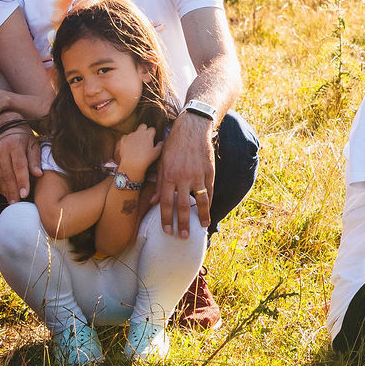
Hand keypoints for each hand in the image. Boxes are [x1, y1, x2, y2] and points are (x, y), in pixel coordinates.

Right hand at [0, 127, 39, 201]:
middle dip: (12, 191)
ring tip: (11, 200)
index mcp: (13, 144)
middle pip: (6, 174)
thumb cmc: (21, 133)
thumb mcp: (32, 142)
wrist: (2, 122)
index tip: (25, 194)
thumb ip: (35, 159)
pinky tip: (3, 191)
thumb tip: (38, 174)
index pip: (19, 167)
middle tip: (17, 203)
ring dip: (4, 190)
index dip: (22, 182)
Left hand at [116, 124, 162, 176]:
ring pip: (134, 132)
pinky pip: (126, 137)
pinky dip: (127, 141)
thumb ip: (160, 146)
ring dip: (135, 136)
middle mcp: (139, 133)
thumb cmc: (145, 159)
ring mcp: (130, 135)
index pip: (152, 129)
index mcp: (148, 135)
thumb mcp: (156, 153)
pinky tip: (129, 147)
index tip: (152, 138)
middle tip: (144, 138)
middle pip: (143, 126)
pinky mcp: (123, 139)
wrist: (132, 164)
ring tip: (136, 146)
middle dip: (144, 130)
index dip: (152, 133)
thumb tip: (161, 142)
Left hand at [157, 112, 216, 238]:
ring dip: (200, 216)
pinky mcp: (209, 171)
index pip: (166, 202)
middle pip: (182, 205)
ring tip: (202, 227)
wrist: (193, 128)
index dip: (166, 218)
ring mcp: (197, 174)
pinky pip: (209, 190)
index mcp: (169, 175)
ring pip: (200, 200)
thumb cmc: (174, 144)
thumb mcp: (162, 162)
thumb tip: (155, 202)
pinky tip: (208, 211)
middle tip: (183, 236)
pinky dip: (209, 202)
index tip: (167, 230)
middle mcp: (183, 177)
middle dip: (183, 223)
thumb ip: (159, 183)